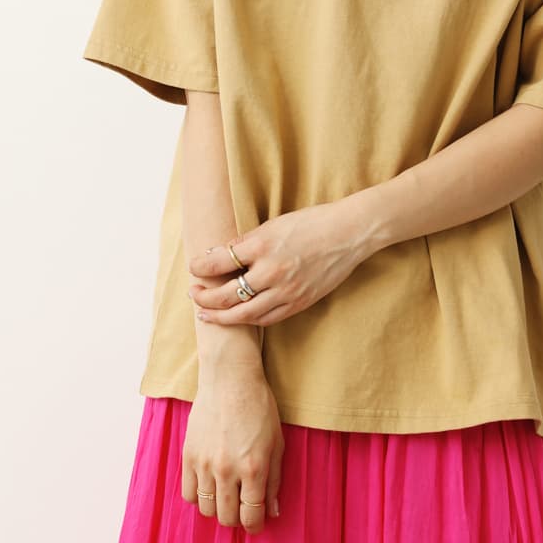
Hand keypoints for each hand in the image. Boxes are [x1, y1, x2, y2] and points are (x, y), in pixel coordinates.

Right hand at [181, 372, 284, 532]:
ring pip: (206, 510)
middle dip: (237, 519)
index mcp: (253, 468)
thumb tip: (272, 511)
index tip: (256, 522)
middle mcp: (227, 470)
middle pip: (227, 518)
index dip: (255, 525)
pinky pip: (188, 494)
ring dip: (218, 508)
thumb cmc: (259, 407)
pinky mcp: (188, 456)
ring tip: (226, 495)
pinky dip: (199, 496)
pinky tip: (209, 485)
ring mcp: (205, 464)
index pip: (251, 516)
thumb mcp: (277, 442)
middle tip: (242, 507)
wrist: (230, 379)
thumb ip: (275, 480)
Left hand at [188, 201, 369, 327]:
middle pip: (226, 294)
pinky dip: (249, 319)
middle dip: (205, 297)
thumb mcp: (275, 224)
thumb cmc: (312, 222)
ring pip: (244, 314)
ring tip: (207, 313)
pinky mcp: (299, 302)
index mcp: (262, 245)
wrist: (349, 233)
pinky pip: (267, 319)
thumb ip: (248, 242)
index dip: (201, 266)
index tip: (194, 267)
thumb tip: (220, 254)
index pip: (219, 261)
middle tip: (194, 294)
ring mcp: (286, 291)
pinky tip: (239, 316)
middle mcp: (271, 271)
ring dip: (221, 315)